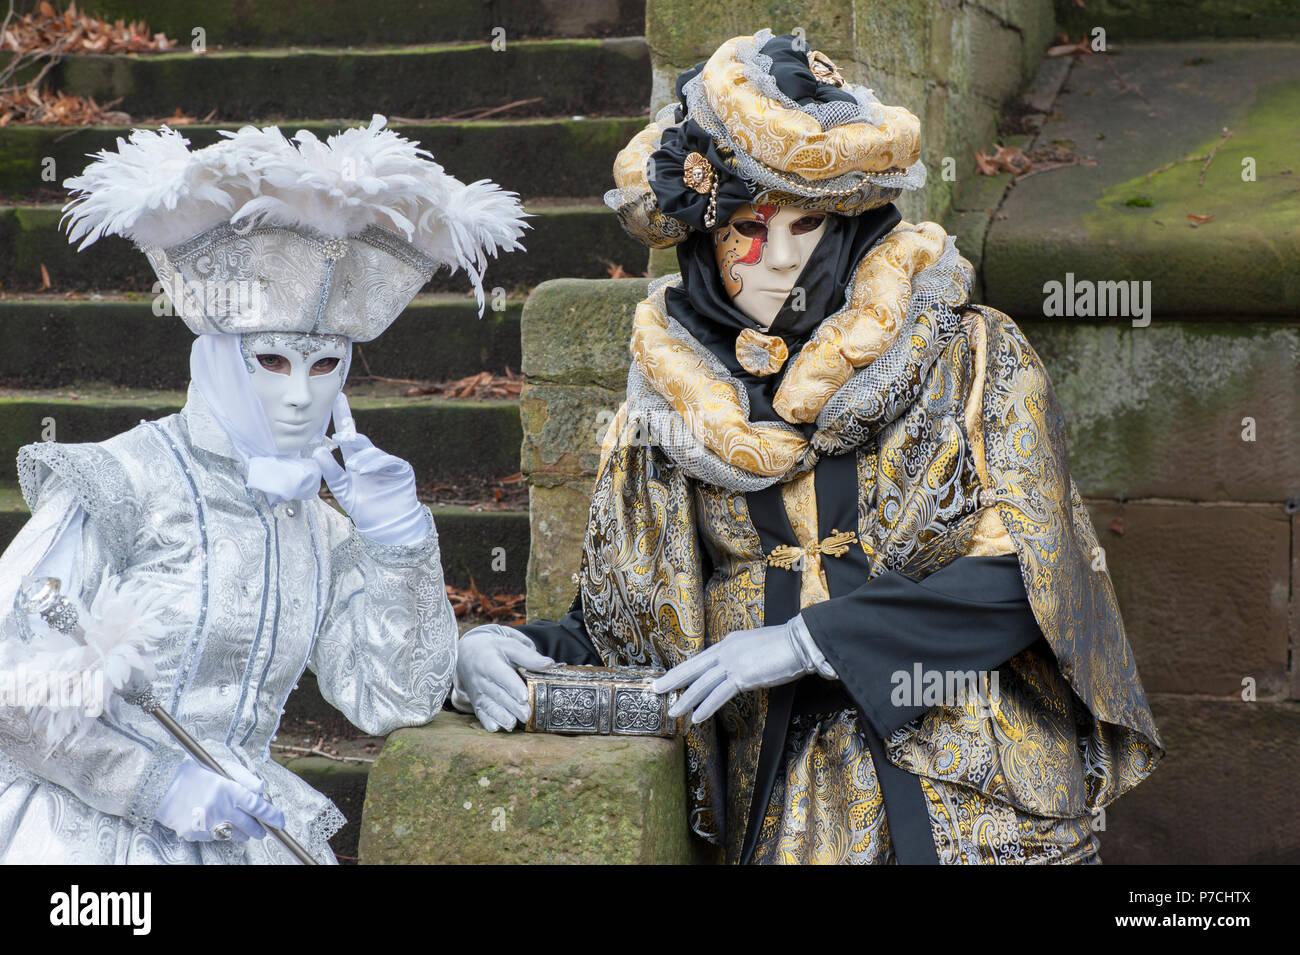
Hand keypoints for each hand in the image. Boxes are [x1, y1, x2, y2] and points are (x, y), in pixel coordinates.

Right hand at [156, 758, 285, 842]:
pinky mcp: (194, 833)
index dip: (271, 815)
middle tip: (262, 830)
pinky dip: (217, 831)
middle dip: (259, 829)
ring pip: (233, 834)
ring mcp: (206, 822)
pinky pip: (214, 837)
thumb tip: (262, 791)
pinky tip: (211, 820)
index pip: (257, 806)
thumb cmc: (196, 772)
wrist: (162, 783)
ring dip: (240, 832)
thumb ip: (246, 778)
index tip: (280, 821)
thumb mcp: (223, 767)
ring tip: (239, 826)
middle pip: (249, 825)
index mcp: (228, 789)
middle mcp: (219, 807)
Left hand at [312, 393, 427, 545]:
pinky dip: (375, 464)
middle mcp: (372, 458)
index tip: (338, 397)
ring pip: (372, 451)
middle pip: (360, 438)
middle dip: (350, 434)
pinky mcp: (401, 468)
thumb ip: (331, 471)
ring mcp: (387, 462)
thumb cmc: (364, 508)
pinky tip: (364, 471)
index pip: (349, 434)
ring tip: (354, 469)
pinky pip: (387, 460)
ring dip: (362, 458)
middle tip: (339, 436)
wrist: (386, 525)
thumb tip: (318, 451)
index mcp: (357, 460)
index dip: (344, 415)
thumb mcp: (342, 489)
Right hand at [455, 625, 553, 731]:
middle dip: (512, 706)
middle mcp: (481, 679)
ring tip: (512, 724)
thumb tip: (549, 664)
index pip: (501, 675)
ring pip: (488, 706)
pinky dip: (487, 722)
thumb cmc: (493, 649)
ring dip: (500, 716)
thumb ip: (528, 656)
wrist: (467, 654)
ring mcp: (477, 693)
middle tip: (526, 714)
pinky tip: (496, 727)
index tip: (524, 697)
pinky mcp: (477, 703)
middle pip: (498, 694)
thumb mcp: (509, 645)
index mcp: (489, 662)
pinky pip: (481, 714)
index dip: (512, 686)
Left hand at [652, 614, 825, 725]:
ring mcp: (732, 662)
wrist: (801, 642)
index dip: (684, 670)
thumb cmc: (785, 647)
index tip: (671, 678)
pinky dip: (705, 707)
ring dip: (686, 699)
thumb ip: (743, 658)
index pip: (701, 659)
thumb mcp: (757, 648)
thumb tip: (737, 671)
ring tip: (674, 712)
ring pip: (701, 684)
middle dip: (672, 680)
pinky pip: (718, 695)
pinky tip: (697, 717)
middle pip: (692, 667)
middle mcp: (726, 650)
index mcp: (729, 642)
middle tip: (655, 689)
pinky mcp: (741, 676)